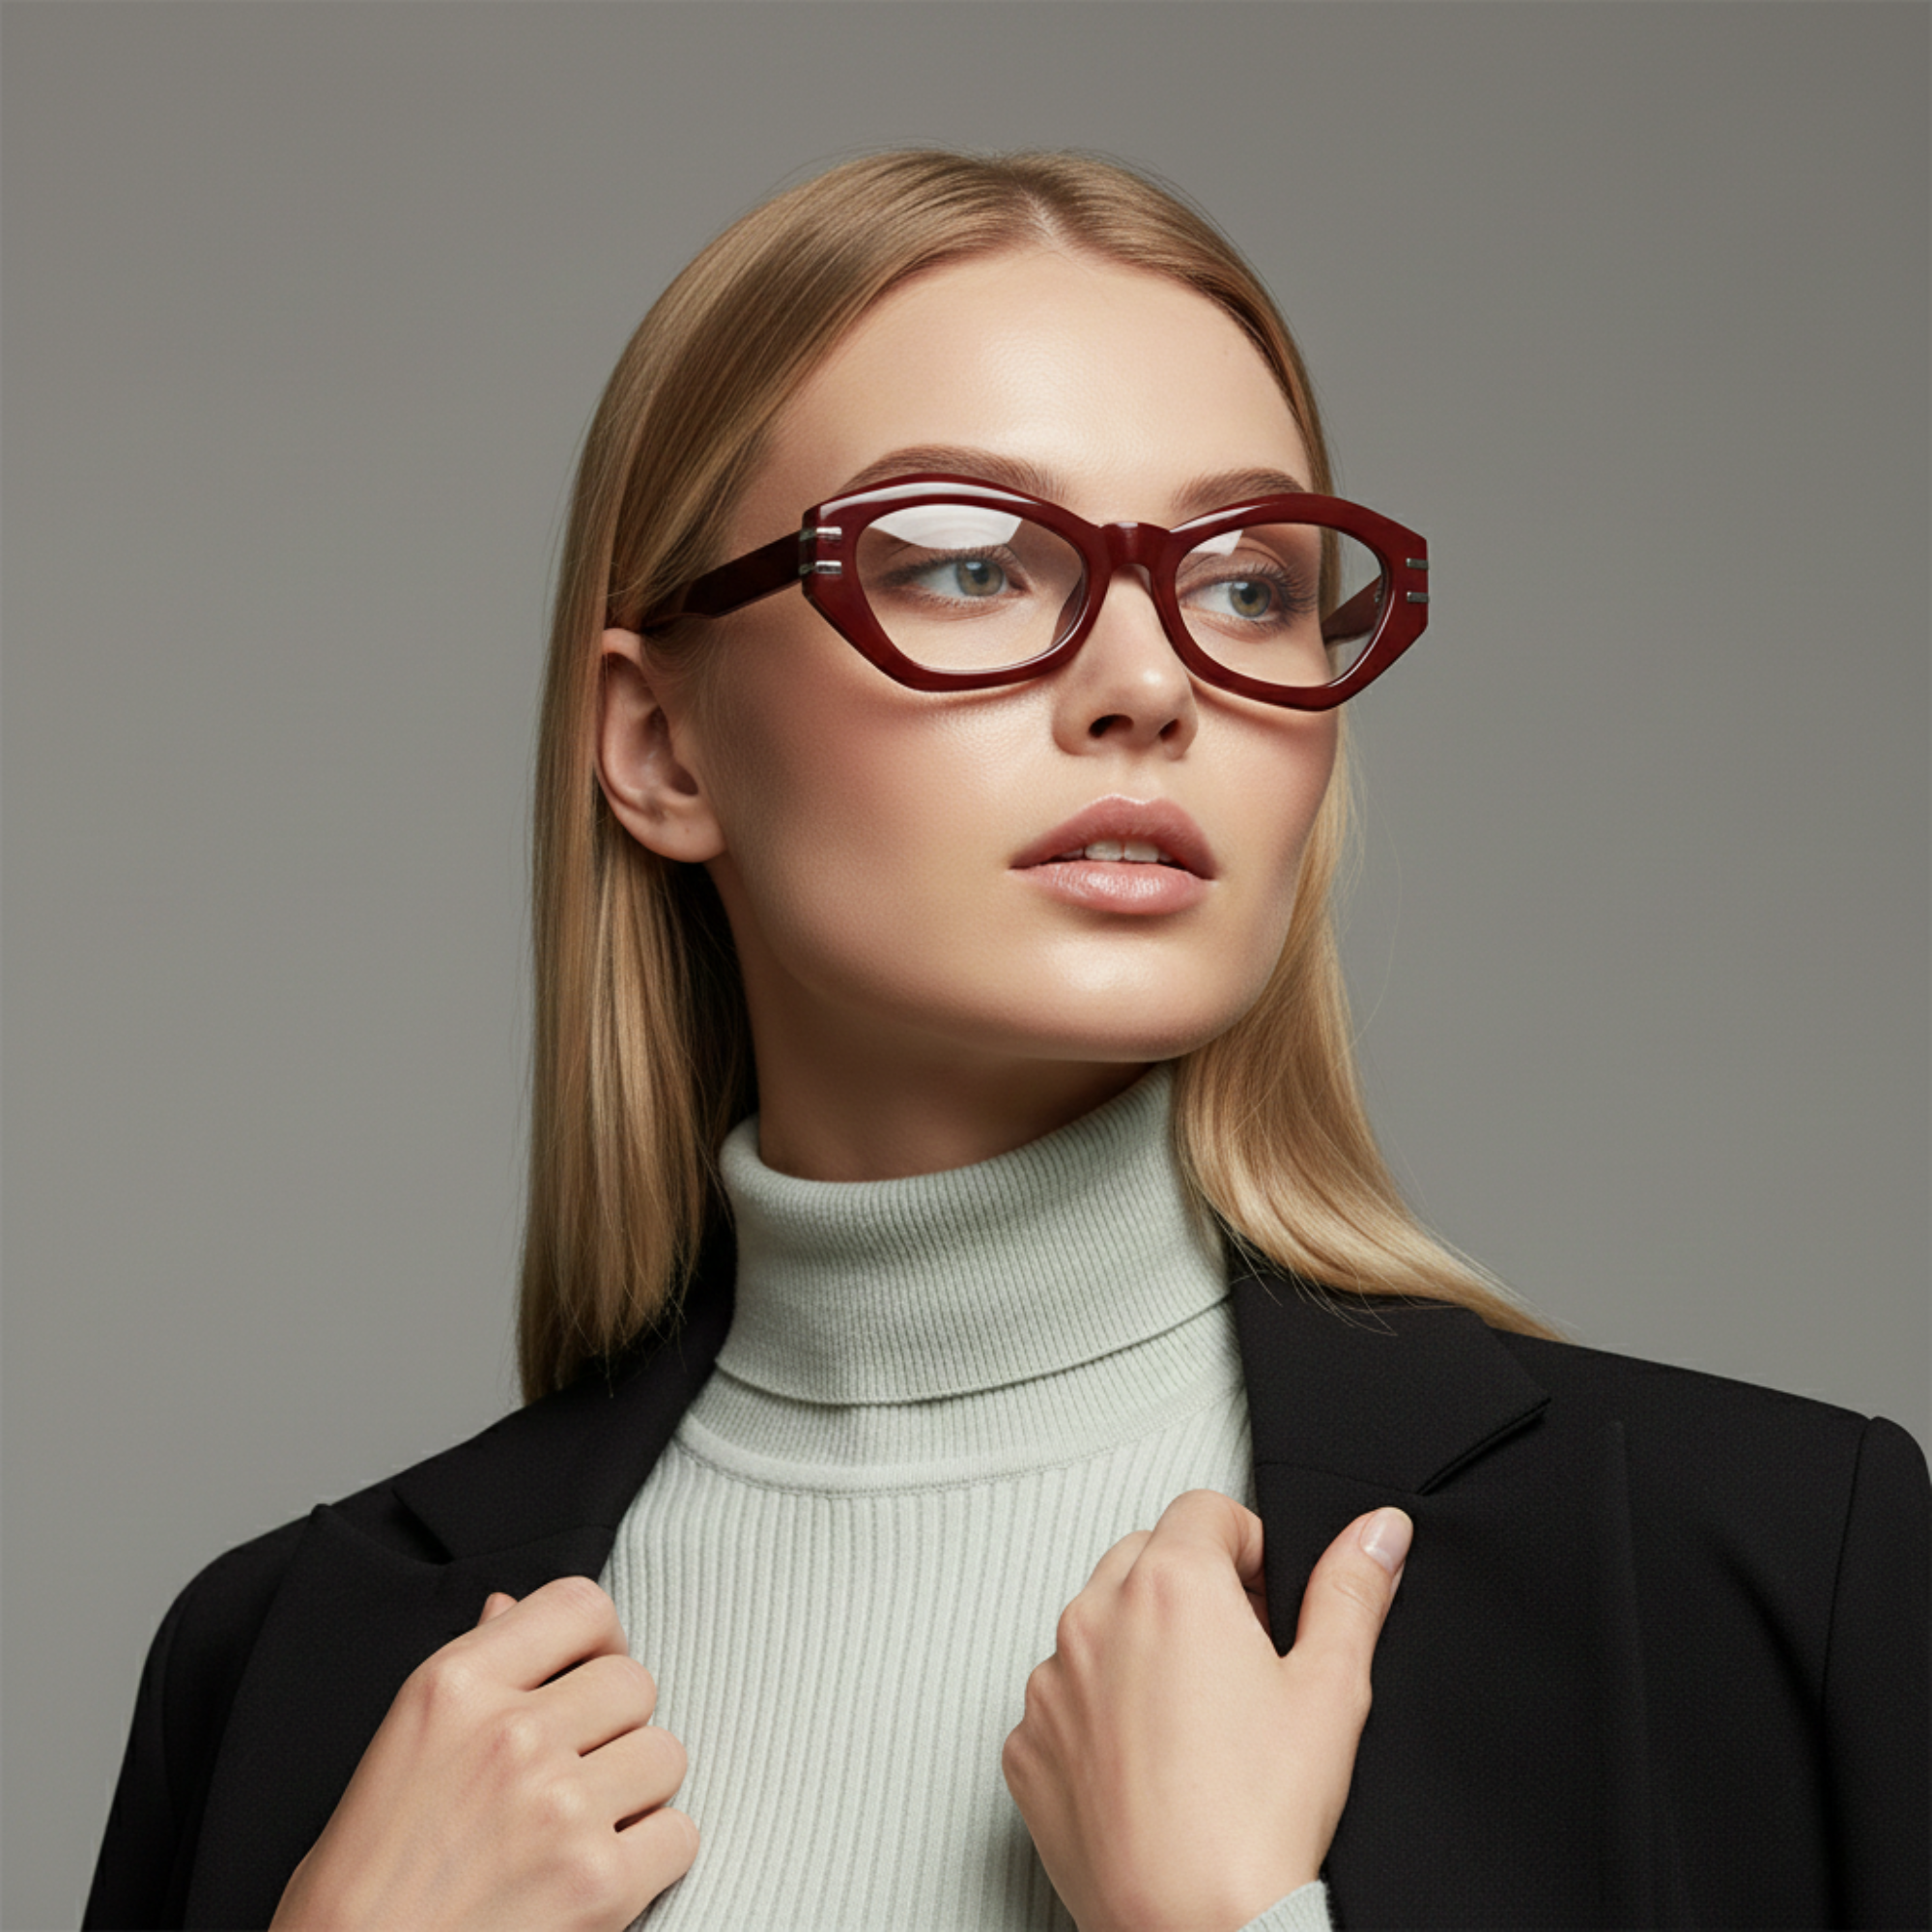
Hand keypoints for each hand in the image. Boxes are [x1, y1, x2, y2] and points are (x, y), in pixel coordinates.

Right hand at [270, 1575, 695, 1930]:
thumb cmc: (359, 1881)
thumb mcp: (398, 1747)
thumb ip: (469, 1672)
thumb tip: (508, 1607)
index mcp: (454, 1687)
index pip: (579, 1605)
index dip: (599, 1638)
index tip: (589, 1672)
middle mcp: (512, 1735)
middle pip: (634, 1682)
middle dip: (617, 1724)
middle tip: (577, 1768)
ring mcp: (560, 1808)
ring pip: (665, 1754)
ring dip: (638, 1791)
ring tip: (580, 1826)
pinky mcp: (599, 1883)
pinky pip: (679, 1834)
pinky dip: (652, 1857)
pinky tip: (597, 1874)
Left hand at [1002, 1491, 1409, 1931]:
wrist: (1194, 1930)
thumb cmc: (1258, 1820)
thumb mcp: (1330, 1688)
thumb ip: (1352, 1590)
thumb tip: (1378, 1531)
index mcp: (1169, 1584)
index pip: (1207, 1511)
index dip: (1250, 1551)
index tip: (1268, 1605)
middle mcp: (1094, 1617)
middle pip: (1147, 1559)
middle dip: (1195, 1592)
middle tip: (1242, 1664)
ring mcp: (1050, 1684)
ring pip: (1098, 1628)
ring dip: (1140, 1649)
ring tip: (1197, 1725)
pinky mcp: (1026, 1745)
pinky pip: (1063, 1701)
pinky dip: (1099, 1716)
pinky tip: (1149, 1767)